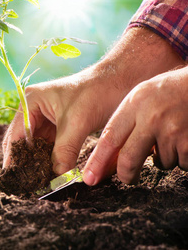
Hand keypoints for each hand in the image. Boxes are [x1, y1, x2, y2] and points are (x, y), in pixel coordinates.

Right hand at [2, 73, 119, 173]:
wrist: (121, 81)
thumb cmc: (97, 92)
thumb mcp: (78, 123)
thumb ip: (64, 151)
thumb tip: (56, 178)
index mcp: (30, 101)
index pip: (17, 134)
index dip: (15, 157)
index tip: (15, 178)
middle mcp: (33, 109)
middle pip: (22, 141)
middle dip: (24, 161)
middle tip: (24, 184)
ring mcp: (45, 118)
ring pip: (35, 146)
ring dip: (37, 162)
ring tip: (36, 183)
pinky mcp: (58, 126)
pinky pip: (48, 147)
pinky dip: (49, 160)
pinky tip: (49, 174)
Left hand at [83, 66, 187, 184]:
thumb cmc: (170, 90)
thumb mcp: (142, 96)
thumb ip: (126, 122)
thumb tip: (109, 158)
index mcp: (135, 104)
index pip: (109, 138)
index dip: (97, 162)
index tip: (89, 178)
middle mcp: (152, 118)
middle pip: (129, 160)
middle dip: (126, 175)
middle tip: (127, 178)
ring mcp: (173, 131)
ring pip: (161, 163)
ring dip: (163, 158)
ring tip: (171, 137)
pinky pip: (182, 163)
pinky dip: (182, 157)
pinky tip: (184, 139)